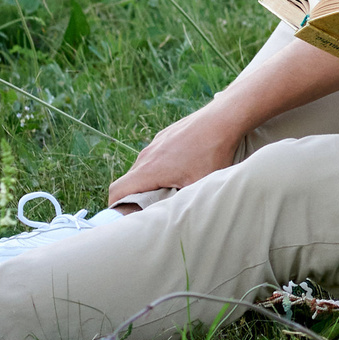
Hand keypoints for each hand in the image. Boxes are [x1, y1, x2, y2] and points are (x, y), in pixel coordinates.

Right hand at [108, 105, 244, 204]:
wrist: (222, 119)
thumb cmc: (212, 153)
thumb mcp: (197, 186)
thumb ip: (178, 204)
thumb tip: (169, 220)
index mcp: (149, 170)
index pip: (117, 191)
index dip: (117, 208)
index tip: (130, 217)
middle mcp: (146, 155)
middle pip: (129, 182)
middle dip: (135, 198)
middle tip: (154, 209)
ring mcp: (155, 144)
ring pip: (143, 169)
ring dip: (150, 183)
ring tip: (171, 191)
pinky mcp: (166, 136)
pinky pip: (155, 157)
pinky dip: (160, 168)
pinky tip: (182, 171)